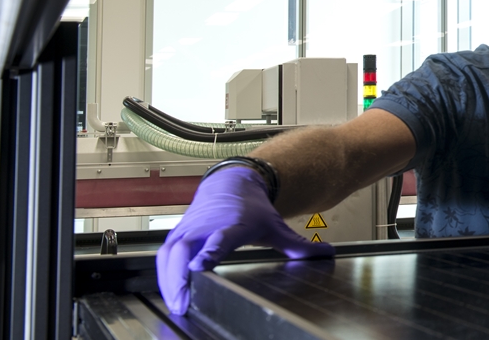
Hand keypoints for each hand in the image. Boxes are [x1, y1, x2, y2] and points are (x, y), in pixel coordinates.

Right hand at [156, 166, 333, 314]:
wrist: (231, 182)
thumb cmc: (251, 208)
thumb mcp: (275, 226)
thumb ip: (298, 246)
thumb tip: (326, 254)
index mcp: (233, 225)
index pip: (219, 239)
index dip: (209, 252)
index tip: (199, 266)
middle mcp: (206, 227)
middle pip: (185, 250)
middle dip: (179, 277)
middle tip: (182, 303)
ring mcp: (188, 230)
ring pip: (169, 255)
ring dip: (167, 281)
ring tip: (175, 305)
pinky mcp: (176, 235)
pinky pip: (163, 257)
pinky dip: (162, 276)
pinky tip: (169, 294)